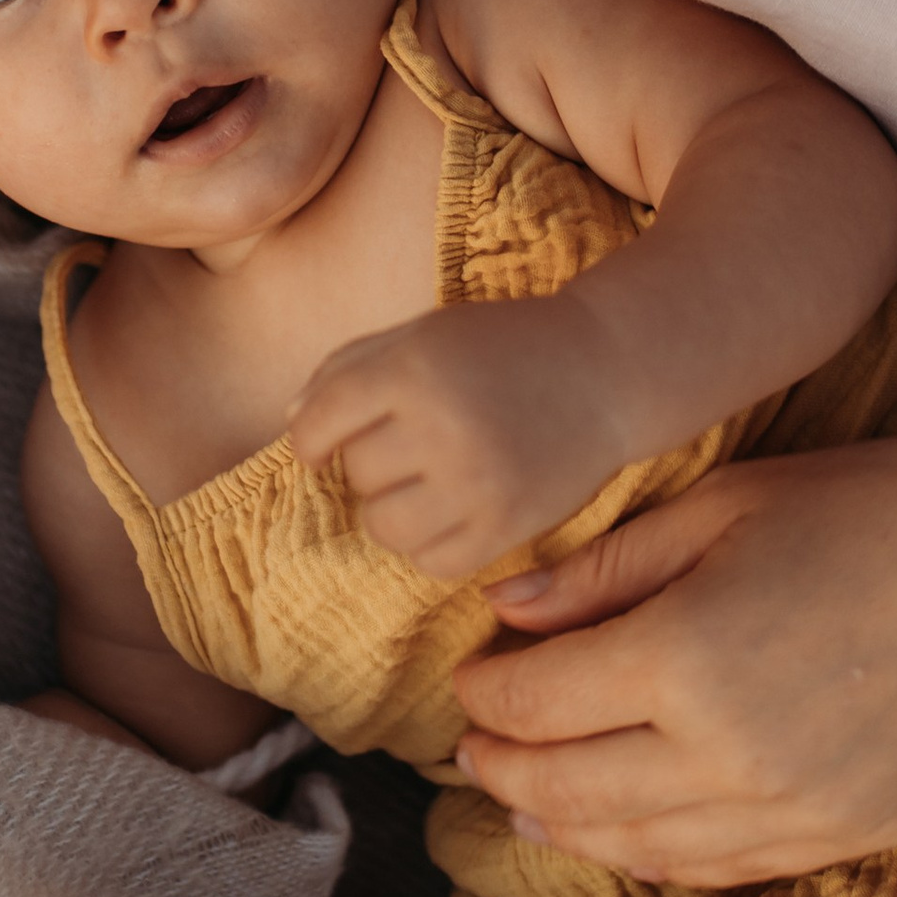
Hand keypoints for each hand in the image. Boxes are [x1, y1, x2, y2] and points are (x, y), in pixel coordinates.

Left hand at [290, 294, 634, 581]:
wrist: (604, 374)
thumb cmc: (502, 348)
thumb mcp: (423, 334)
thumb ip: (348, 368)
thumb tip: (292, 425)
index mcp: (416, 367)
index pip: (320, 420)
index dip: (311, 438)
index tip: (321, 445)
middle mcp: (444, 426)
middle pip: (357, 473)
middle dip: (372, 460)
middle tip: (412, 441)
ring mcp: (478, 483)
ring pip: (384, 526)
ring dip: (393, 507)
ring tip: (425, 481)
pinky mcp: (507, 527)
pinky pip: (430, 562)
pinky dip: (429, 543)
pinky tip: (451, 510)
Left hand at [450, 432, 896, 885]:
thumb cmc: (878, 506)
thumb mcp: (726, 506)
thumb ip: (604, 569)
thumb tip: (504, 612)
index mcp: (687, 656)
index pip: (534, 702)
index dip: (485, 693)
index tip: (471, 676)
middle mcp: (730, 753)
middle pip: (566, 788)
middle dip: (502, 767)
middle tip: (471, 749)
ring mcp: (795, 808)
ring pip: (635, 843)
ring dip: (564, 824)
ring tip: (525, 801)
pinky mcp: (850, 835)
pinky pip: (719, 866)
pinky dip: (652, 854)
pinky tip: (621, 833)